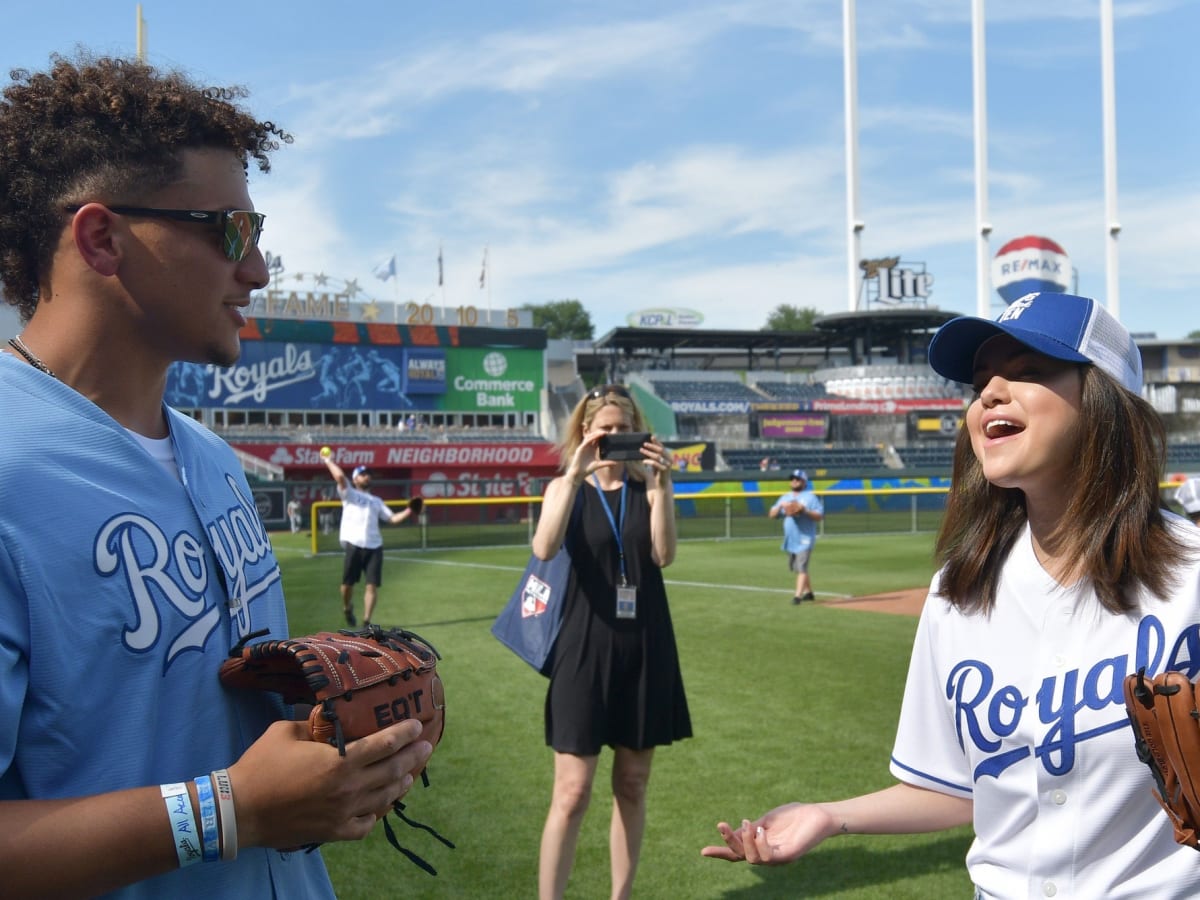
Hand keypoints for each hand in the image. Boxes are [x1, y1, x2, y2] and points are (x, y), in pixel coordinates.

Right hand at [228, 718, 432, 849]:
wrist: (240, 810)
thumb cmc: (261, 766)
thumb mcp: (286, 731)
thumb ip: (312, 723)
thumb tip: (325, 717)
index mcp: (340, 761)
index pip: (385, 744)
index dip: (405, 733)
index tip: (417, 725)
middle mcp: (349, 788)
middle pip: (393, 771)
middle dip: (414, 756)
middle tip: (427, 746)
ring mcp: (343, 813)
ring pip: (385, 798)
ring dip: (402, 783)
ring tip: (411, 773)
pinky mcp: (333, 831)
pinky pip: (366, 824)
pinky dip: (378, 813)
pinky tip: (381, 805)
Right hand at [567, 430, 616, 483]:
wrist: (579, 474)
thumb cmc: (587, 469)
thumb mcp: (599, 465)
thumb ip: (607, 463)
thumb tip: (615, 463)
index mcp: (592, 449)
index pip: (597, 440)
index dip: (602, 436)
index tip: (609, 435)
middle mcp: (587, 447)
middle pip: (593, 437)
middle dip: (599, 433)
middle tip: (607, 432)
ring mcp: (583, 447)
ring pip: (589, 437)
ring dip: (596, 434)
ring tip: (603, 433)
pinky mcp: (580, 449)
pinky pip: (586, 441)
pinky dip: (591, 438)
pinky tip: (596, 437)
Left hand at [639, 437, 672, 483]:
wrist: (662, 485)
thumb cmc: (658, 473)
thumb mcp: (656, 463)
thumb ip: (654, 456)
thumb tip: (647, 447)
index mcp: (668, 456)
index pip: (662, 447)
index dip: (657, 442)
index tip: (651, 437)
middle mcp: (669, 460)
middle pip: (660, 450)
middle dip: (652, 446)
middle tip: (644, 444)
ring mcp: (668, 465)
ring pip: (657, 456)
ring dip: (648, 453)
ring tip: (641, 450)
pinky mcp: (664, 470)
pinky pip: (655, 464)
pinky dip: (649, 461)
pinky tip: (643, 461)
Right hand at [701, 803, 835, 864]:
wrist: (818, 815)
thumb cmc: (794, 816)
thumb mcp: (766, 821)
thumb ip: (751, 829)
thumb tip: (733, 834)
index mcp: (760, 846)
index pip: (737, 853)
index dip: (721, 852)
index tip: (703, 852)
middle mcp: (767, 855)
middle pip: (740, 856)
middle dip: (729, 842)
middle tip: (721, 824)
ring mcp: (777, 858)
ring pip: (751, 858)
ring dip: (745, 841)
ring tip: (748, 823)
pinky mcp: (787, 856)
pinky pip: (768, 857)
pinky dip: (760, 844)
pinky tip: (762, 831)